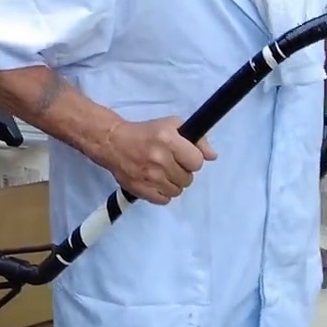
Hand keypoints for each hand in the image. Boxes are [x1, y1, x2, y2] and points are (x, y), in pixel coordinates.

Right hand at [101, 116, 216, 204]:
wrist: (113, 143)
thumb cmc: (145, 132)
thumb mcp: (172, 126)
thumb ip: (197, 140)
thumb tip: (213, 156)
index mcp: (168, 140)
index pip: (197, 162)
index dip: (192, 160)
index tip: (184, 157)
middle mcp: (160, 159)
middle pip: (188, 179)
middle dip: (182, 172)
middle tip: (170, 164)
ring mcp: (150, 177)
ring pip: (177, 191)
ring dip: (172, 183)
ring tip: (162, 173)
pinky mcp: (141, 190)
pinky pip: (164, 200)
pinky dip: (162, 193)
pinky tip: (156, 182)